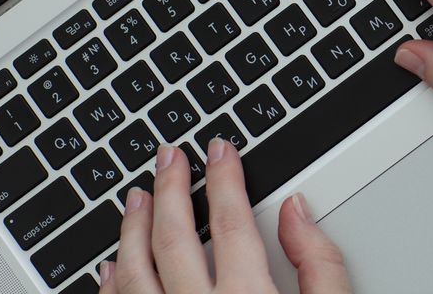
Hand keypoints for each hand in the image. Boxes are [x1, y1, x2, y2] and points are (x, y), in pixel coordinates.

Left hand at [100, 140, 351, 293]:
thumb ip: (321, 265)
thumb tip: (296, 211)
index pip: (231, 223)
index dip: (225, 179)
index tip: (220, 150)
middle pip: (174, 240)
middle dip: (169, 190)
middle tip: (168, 157)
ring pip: (134, 275)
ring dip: (133, 231)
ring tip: (135, 198)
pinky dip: (111, 284)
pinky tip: (111, 266)